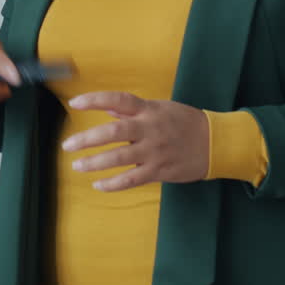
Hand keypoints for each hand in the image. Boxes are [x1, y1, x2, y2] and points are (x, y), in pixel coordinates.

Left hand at [60, 91, 208, 189]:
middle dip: (87, 139)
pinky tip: (98, 185)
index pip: (117, 99)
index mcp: (148, 109)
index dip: (95, 100)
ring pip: (119, 158)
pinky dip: (113, 184)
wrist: (216, 142)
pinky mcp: (160, 170)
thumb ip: (132, 109)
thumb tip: (107, 108)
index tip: (75, 103)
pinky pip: (132, 179)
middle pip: (113, 132)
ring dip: (95, 163)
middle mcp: (149, 128)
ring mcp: (154, 151)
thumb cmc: (184, 122)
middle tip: (68, 145)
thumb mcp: (160, 108)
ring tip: (77, 166)